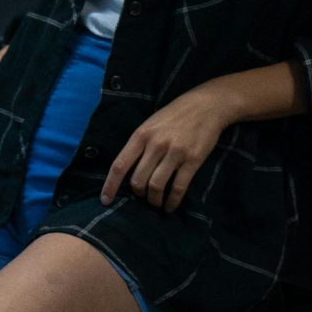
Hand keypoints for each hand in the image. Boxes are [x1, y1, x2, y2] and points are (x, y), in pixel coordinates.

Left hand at [101, 79, 237, 212]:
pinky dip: (172, 201)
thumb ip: (140, 145)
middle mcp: (155, 144)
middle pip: (138, 181)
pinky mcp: (193, 160)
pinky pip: (179, 187)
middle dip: (138, 194)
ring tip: (156, 203)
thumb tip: (128, 171)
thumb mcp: (150, 124)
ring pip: (156, 186)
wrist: (206, 105)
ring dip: (154, 200)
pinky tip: (170, 206)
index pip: (120, 165)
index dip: (111, 185)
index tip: (105, 200)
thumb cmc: (175, 114)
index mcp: (141, 135)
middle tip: (143, 197)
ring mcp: (175, 152)